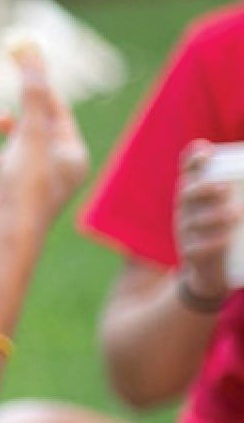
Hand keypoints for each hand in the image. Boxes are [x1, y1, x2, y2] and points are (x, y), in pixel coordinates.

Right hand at [0, 43, 89, 236]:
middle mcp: (63, 169)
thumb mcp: (29, 131)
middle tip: (14, 84)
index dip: (41, 89)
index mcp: (75, 155)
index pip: (59, 113)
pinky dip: (7, 153)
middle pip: (45, 127)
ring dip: (15, 129)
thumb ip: (31, 91)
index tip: (24, 68)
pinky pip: (17, 166)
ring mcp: (41, 184)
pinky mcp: (20, 196)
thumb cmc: (24, 184)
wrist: (7, 232)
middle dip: (27, 107)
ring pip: (29, 146)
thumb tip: (29, 48)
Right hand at [171, 139, 239, 307]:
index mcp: (193, 196)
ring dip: (213, 216)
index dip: (192, 161)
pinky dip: (211, 242)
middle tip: (226, 187)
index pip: (187, 173)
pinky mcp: (192, 257)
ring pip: (192, 222)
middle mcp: (185, 212)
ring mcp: (185, 235)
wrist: (210, 272)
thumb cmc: (223, 230)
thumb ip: (239, 190)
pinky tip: (226, 238)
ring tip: (236, 213)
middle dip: (203, 189)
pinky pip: (196, 250)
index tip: (206, 150)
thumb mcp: (227, 207)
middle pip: (185, 195)